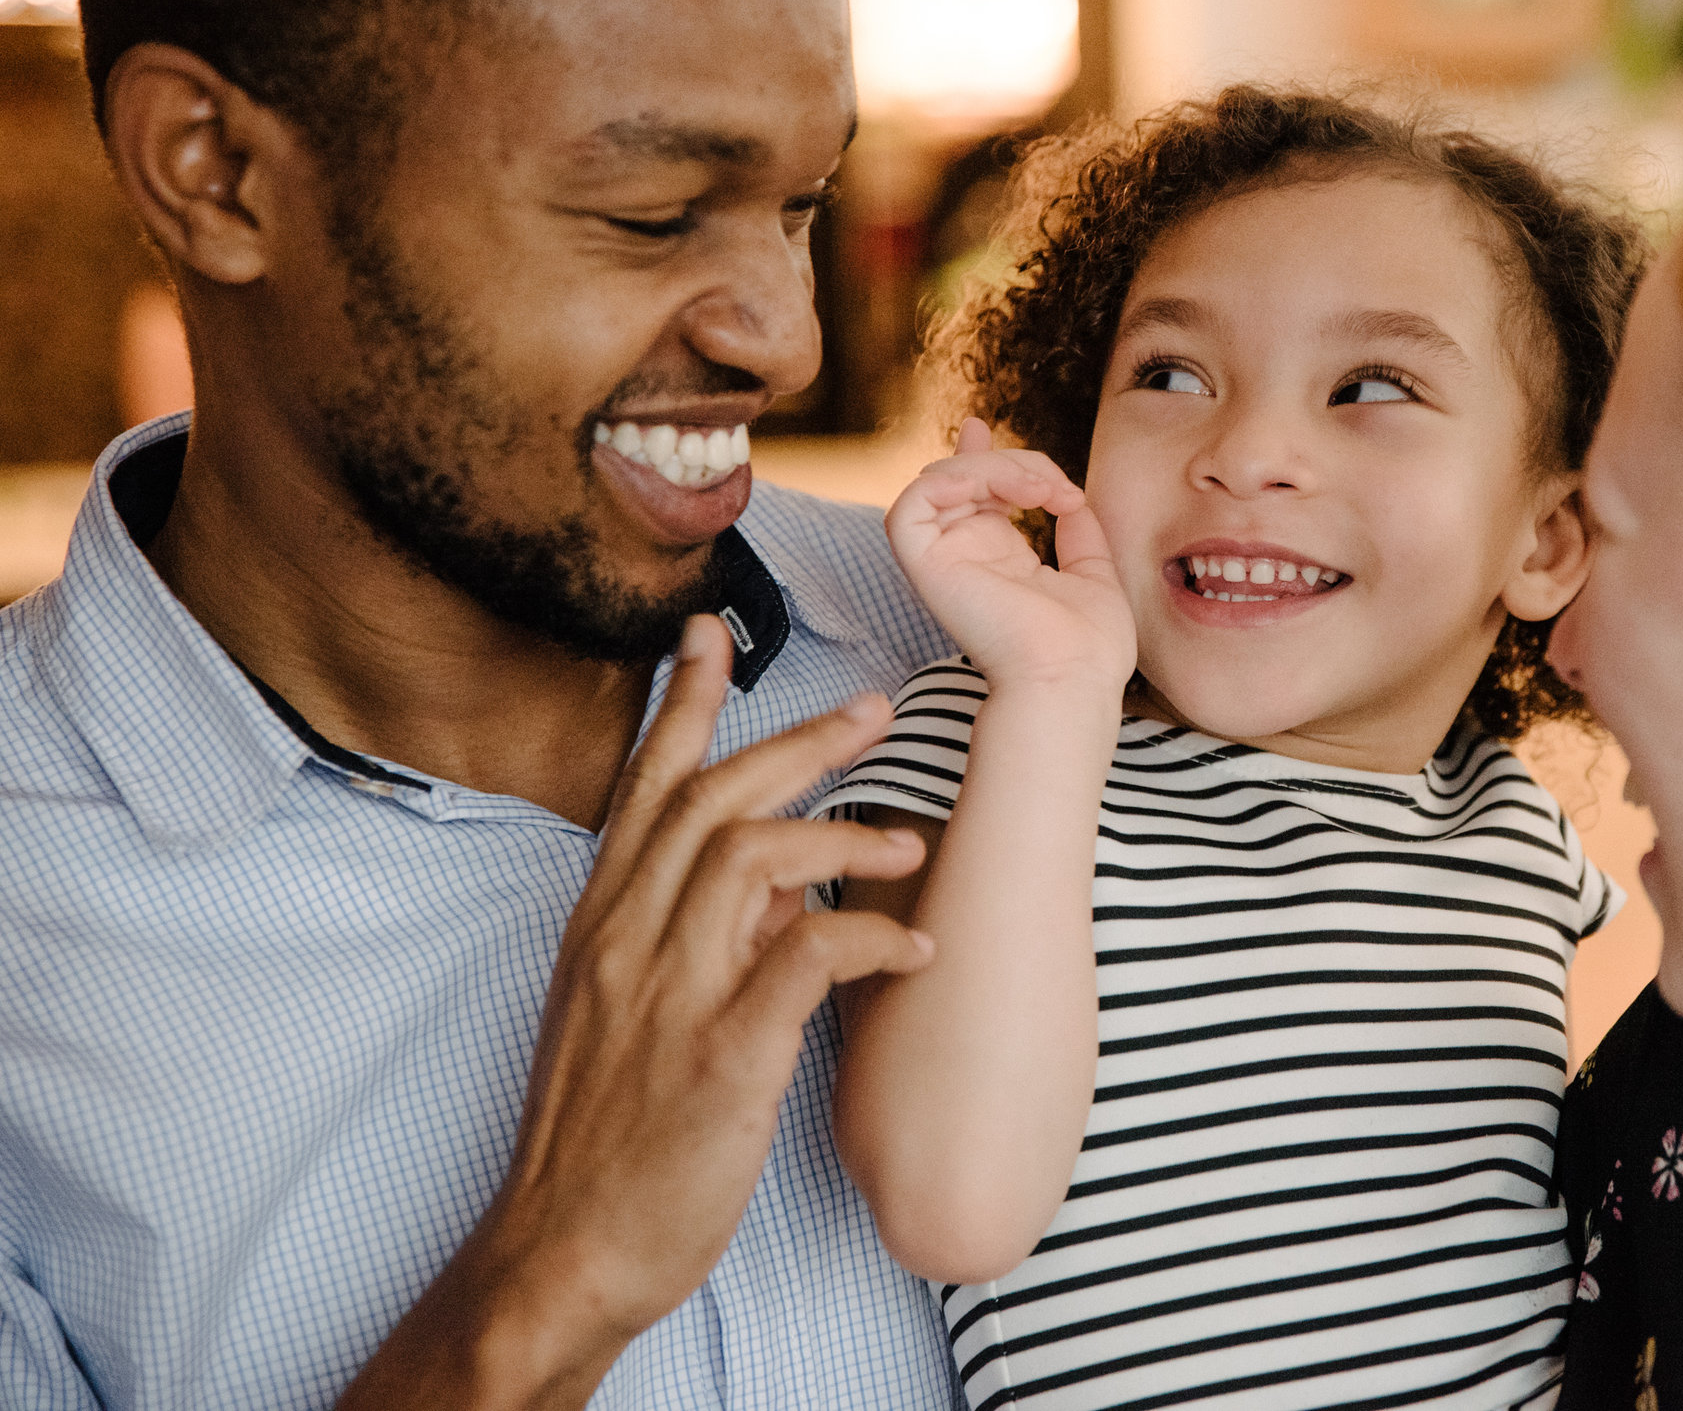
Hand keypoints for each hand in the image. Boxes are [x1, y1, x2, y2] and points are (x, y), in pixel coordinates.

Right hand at [338, 616, 935, 1409]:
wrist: (561, 1252)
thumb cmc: (603, 1135)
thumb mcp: (622, 1012)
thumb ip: (683, 934)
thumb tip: (768, 880)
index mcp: (602, 924)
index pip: (644, 787)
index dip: (684, 706)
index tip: (715, 634)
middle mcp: (628, 942)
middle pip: (713, 800)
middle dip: (799, 742)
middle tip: (876, 709)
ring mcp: (670, 996)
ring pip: (754, 857)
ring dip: (844, 834)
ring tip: (911, 839)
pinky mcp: (720, 1059)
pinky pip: (805, 962)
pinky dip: (870, 941)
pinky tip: (917, 949)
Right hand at [884, 417, 1135, 693]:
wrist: (1073, 681)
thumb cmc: (1089, 649)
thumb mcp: (1095, 575)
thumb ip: (1079, 535)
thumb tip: (1073, 500)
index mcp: (999, 561)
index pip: (974, 494)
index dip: (977, 456)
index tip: (981, 426)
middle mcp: (966, 557)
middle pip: (961, 477)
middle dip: (1009, 460)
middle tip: (1057, 485)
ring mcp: (943, 562)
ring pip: (937, 481)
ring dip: (992, 467)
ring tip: (1042, 488)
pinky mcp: (926, 567)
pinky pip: (911, 504)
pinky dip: (952, 480)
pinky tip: (1003, 489)